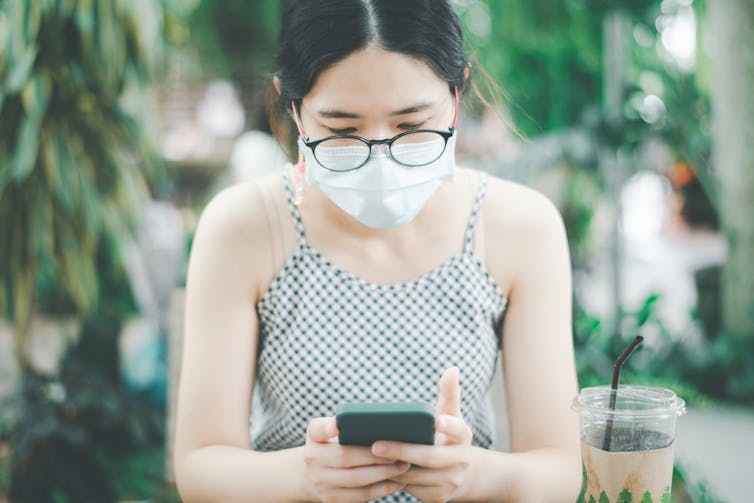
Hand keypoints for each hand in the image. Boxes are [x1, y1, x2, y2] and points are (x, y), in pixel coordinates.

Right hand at [302, 416, 409, 501]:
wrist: (313, 474)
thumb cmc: (333, 445)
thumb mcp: (332, 431)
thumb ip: (347, 422)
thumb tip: (380, 420)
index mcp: (314, 437)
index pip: (317, 429)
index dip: (327, 428)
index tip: (337, 426)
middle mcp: (312, 459)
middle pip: (345, 457)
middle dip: (375, 456)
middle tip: (399, 453)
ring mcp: (321, 482)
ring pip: (356, 480)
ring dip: (384, 474)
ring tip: (403, 466)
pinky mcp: (332, 499)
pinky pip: (361, 496)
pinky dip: (382, 489)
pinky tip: (397, 482)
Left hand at [372, 367, 474, 502]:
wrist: (460, 473)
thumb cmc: (446, 436)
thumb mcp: (450, 414)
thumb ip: (449, 392)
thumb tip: (452, 369)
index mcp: (463, 436)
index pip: (458, 428)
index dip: (447, 425)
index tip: (434, 420)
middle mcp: (461, 460)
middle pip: (430, 457)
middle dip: (402, 451)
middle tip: (376, 446)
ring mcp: (451, 481)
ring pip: (418, 476)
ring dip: (393, 468)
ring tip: (370, 459)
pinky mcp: (439, 497)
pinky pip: (413, 489)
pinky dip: (395, 481)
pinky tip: (378, 473)